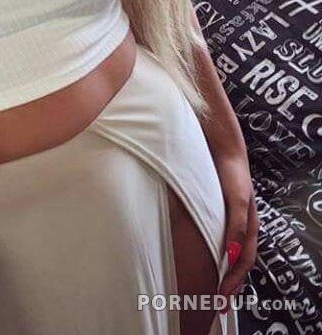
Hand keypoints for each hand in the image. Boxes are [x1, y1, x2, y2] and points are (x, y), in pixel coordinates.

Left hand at [213, 148, 258, 312]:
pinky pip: (214, 236)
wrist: (221, 146)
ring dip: (219, 270)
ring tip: (208, 286)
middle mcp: (240, 225)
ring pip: (226, 250)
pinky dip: (210, 251)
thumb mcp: (235, 199)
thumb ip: (235, 225)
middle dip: (228, 283)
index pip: (243, 263)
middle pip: (237, 261)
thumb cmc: (231, 172)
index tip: (220, 299)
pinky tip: (200, 256)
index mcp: (249, 226)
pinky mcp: (215, 209)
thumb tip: (231, 255)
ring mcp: (228, 218)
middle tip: (214, 303)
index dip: (233, 282)